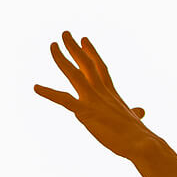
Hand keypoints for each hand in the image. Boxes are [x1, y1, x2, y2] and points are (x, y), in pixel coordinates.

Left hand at [34, 31, 152, 158]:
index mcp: (111, 93)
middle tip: (65, 33)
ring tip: (52, 45)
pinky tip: (35, 87)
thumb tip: (141, 111)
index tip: (84, 40)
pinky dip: (49, 93)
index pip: (99, 68)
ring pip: (74, 74)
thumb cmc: (138, 135)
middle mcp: (101, 92)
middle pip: (86, 64)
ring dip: (61, 59)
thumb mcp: (134, 119)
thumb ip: (134, 113)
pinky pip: (63, 100)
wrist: (141, 143)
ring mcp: (92, 100)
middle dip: (74, 48)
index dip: (91, 53)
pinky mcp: (85, 113)